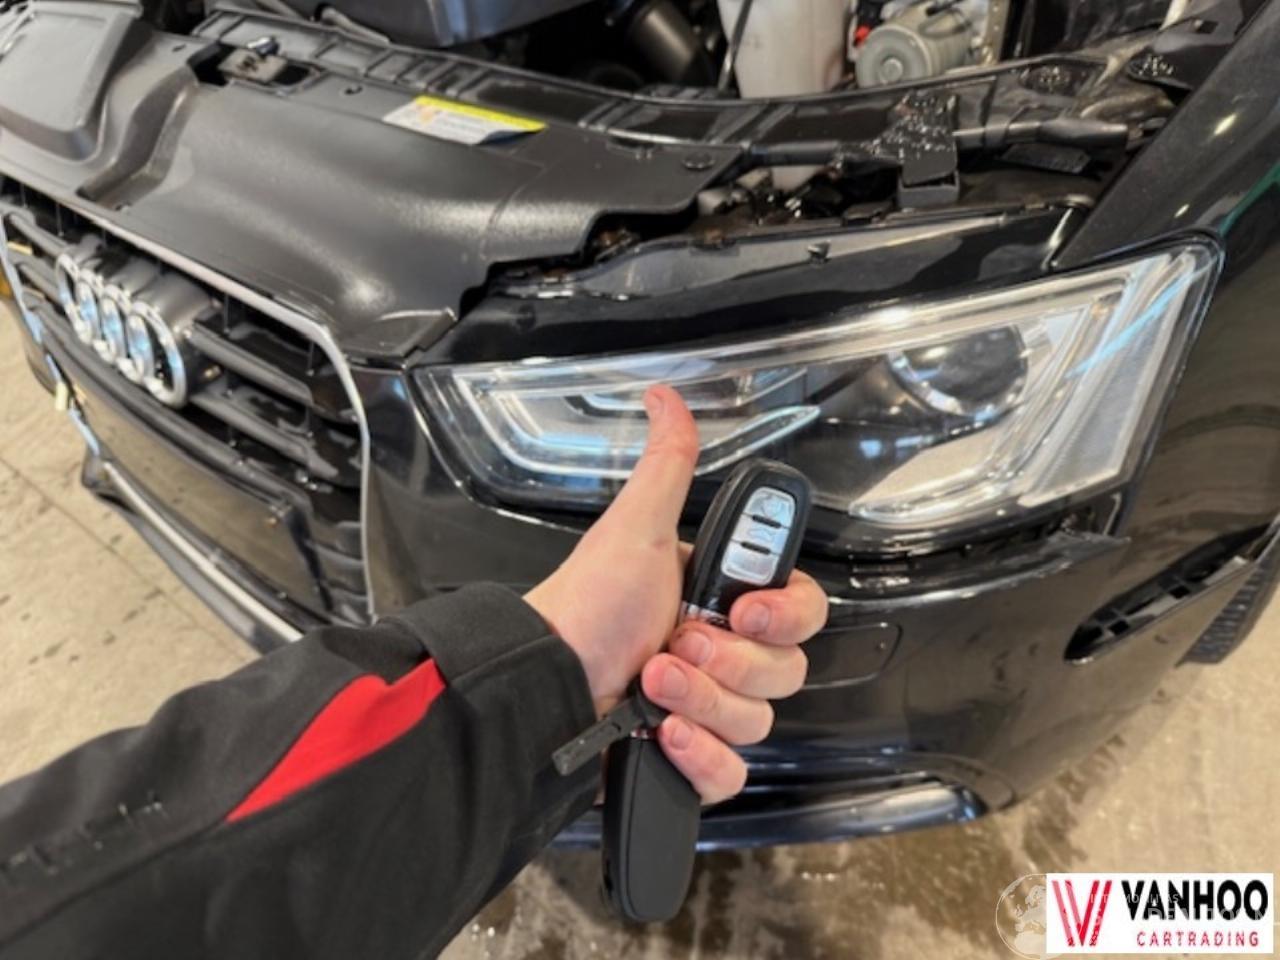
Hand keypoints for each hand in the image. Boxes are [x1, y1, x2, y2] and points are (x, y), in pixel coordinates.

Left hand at [524, 385, 827, 803]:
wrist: (540, 684)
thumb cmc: (586, 605)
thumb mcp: (634, 529)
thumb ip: (668, 466)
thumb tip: (666, 396)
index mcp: (723, 600)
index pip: (804, 611)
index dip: (785, 614)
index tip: (743, 610)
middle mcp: (722, 655)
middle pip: (786, 672)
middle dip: (728, 662)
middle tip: (675, 643)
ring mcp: (708, 711)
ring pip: (758, 722)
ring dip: (702, 702)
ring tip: (650, 685)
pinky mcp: (689, 761)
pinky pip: (731, 772)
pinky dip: (699, 757)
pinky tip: (661, 735)